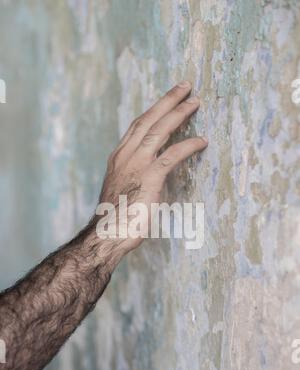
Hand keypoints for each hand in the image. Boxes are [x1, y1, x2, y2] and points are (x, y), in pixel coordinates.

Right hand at [97, 81, 207, 253]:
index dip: (154, 109)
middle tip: (185, 86)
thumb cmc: (117, 217)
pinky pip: (172, 155)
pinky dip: (188, 145)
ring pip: (159, 130)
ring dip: (178, 113)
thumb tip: (149, 171)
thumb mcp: (123, 188)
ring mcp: (136, 165)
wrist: (108, 234)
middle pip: (149, 119)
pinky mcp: (149, 178)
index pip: (137, 125)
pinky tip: (201, 140)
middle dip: (168, 100)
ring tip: (195, 101)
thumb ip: (134, 173)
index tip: (167, 99)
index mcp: (118, 156)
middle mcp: (125, 155)